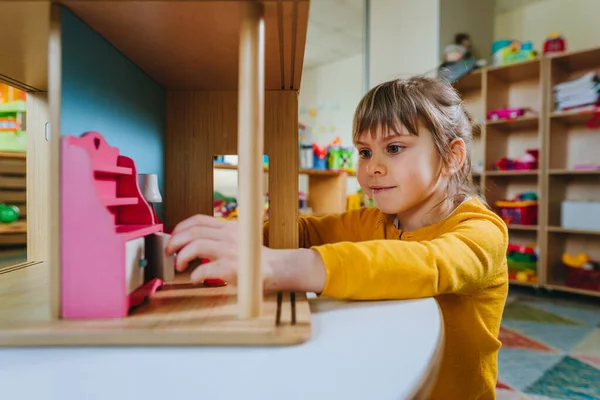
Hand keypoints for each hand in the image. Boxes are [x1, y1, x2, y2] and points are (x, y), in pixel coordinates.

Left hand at [165, 213, 326, 293]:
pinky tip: (195, 279)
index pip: (198, 219)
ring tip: (179, 266)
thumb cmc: (253, 258)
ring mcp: (230, 251)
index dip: (181, 227)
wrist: (276, 268)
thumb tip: (192, 242)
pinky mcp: (231, 267)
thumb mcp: (237, 239)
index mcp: (228, 227)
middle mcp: (228, 236)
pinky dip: (195, 275)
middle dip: (175, 242)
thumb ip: (218, 237)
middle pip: (192, 232)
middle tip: (169, 253)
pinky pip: (205, 269)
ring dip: (182, 257)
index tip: (173, 236)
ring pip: (196, 246)